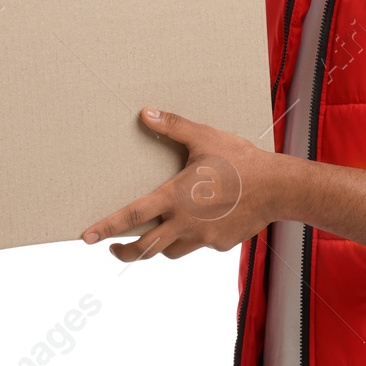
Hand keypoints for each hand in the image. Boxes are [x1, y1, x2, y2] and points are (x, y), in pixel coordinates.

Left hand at [82, 107, 278, 260]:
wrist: (279, 188)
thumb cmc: (240, 161)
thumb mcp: (204, 138)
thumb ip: (173, 127)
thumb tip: (146, 113)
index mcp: (175, 197)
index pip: (132, 216)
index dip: (106, 228)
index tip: (86, 237)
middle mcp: (184, 222)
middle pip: (145, 249)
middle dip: (124, 252)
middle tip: (113, 249)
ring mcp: (203, 236)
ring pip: (169, 251)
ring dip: (157, 247)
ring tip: (153, 237)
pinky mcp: (220, 243)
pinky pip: (197, 245)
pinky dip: (190, 238)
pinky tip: (198, 223)